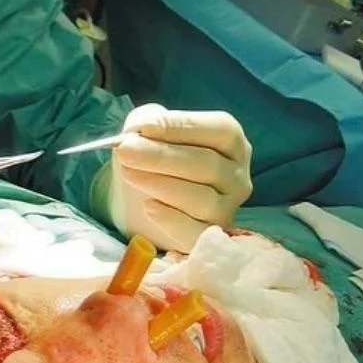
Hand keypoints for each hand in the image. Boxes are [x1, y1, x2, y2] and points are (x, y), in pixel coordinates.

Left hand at [107, 104, 252, 252]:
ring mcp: (227, 210)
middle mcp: (237, 177)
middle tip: (126, 151)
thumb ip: (147, 123)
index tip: (144, 127)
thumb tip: (138, 129)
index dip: (182, 127)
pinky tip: (149, 207)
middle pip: (207, 164)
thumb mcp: (152, 134)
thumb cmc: (156, 163)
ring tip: (129, 174)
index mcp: (232, 143)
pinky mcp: (211, 239)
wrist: (143, 205)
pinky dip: (171, 220)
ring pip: (202, 199)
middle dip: (162, 156)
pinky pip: (196, 233)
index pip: (219, 129)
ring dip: (162, 185)